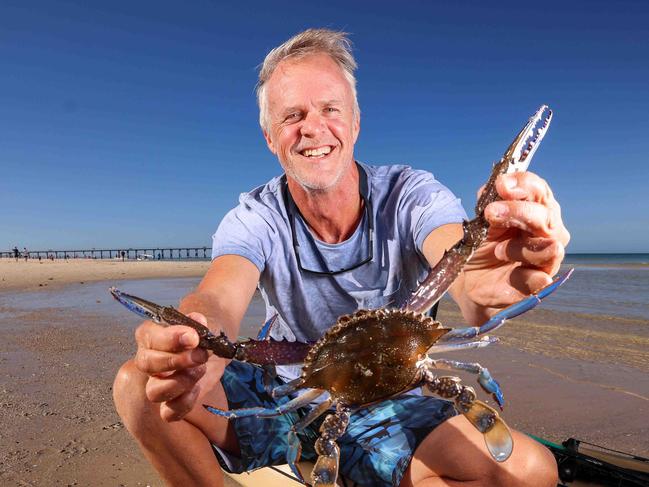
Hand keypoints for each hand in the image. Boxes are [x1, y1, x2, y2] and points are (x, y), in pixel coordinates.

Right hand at [134, 312, 209, 421]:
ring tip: (200, 369)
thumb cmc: (202, 333)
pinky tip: (197, 388)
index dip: (170, 339)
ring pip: (154, 391)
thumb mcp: (203, 324)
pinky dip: (184, 403)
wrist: (212, 346)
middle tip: (200, 355)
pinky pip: (168, 412)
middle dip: (175, 361)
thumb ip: (199, 322)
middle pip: (146, 364)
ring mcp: (157, 382)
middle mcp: (149, 359)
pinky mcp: (170, 401)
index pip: (150, 338)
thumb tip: (198, 319)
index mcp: (150, 336)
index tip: (193, 337)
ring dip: (180, 382)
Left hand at [463, 172, 569, 309]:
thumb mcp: (482, 219)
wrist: (470, 276)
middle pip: (546, 217)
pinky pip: (541, 280)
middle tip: (491, 212)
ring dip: (520, 248)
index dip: (524, 184)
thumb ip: (490, 201)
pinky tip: (520, 275)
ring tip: (498, 251)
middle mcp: (549, 232)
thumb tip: (495, 186)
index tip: (501, 184)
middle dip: (519, 211)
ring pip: (550, 249)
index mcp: (536, 209)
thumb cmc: (483, 243)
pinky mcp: (538, 285)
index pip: (539, 190)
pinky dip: (529, 277)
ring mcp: (547, 259)